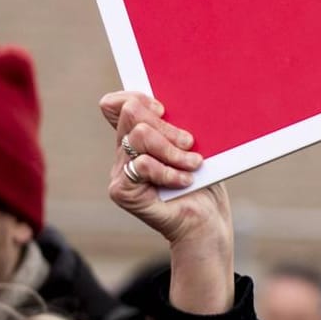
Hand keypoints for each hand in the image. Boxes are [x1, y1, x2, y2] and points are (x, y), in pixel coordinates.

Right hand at [101, 91, 234, 313]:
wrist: (206, 221)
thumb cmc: (203, 181)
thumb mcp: (191, 144)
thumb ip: (174, 123)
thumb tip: (166, 101)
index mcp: (136, 136)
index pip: (114, 104)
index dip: (137, 98)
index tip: (164, 110)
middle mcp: (122, 152)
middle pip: (133, 115)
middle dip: (168, 127)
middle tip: (190, 143)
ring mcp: (118, 172)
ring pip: (140, 137)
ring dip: (174, 150)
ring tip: (194, 164)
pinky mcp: (121, 191)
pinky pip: (143, 165)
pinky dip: (170, 171)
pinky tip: (185, 181)